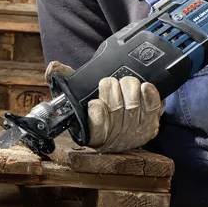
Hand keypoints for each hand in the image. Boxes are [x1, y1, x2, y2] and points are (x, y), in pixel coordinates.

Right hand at [45, 61, 162, 152]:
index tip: (94, 102)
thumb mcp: (79, 94)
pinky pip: (153, 107)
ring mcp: (135, 133)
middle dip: (112, 91)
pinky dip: (148, 93)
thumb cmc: (99, 104)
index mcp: (93, 135)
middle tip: (109, 82)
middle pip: (116, 111)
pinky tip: (144, 87)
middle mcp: (115, 139)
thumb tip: (54, 67)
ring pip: (134, 106)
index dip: (97, 114)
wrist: (124, 115)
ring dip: (129, 88)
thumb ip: (64, 79)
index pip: (96, 129)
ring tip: (124, 82)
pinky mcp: (152, 124)